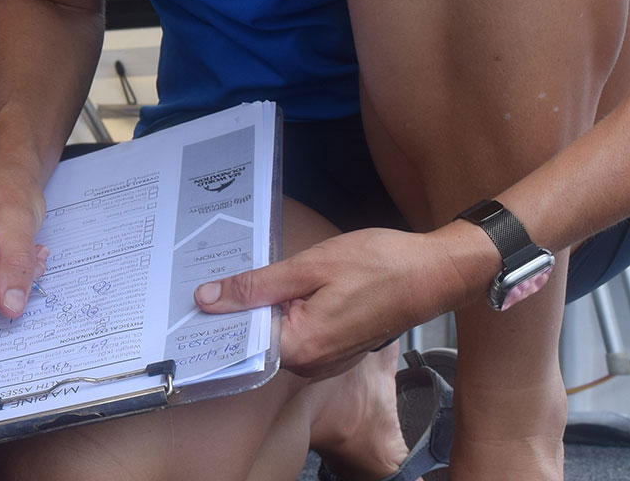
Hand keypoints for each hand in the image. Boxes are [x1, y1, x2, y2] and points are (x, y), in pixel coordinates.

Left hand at [194, 225, 484, 377]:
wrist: (435, 273)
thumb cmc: (380, 265)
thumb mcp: (310, 267)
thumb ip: (256, 286)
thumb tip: (208, 299)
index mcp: (302, 348)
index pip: (240, 341)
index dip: (217, 315)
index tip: (194, 294)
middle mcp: (312, 365)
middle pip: (256, 339)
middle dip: (238, 308)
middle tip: (214, 275)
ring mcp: (326, 361)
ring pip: (276, 334)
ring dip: (262, 307)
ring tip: (249, 275)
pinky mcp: (336, 349)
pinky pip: (297, 333)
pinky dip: (285, 311)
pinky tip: (283, 286)